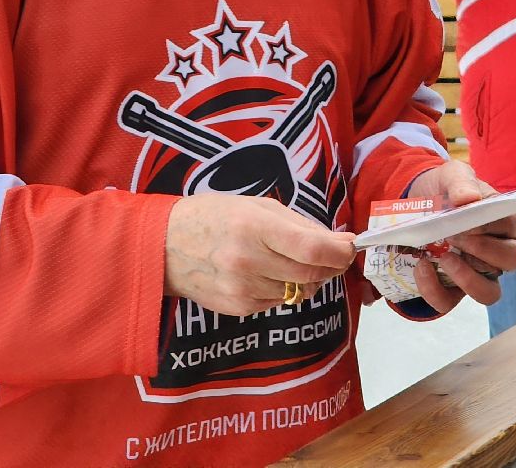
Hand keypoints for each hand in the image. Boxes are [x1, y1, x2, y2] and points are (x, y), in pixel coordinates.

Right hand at [164, 194, 356, 316]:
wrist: (165, 247)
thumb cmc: (214, 216)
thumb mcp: (256, 206)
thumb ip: (299, 225)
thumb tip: (339, 242)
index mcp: (255, 227)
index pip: (312, 249)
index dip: (340, 252)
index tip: (351, 247)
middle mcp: (250, 261)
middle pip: (312, 274)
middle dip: (330, 266)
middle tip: (332, 254)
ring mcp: (243, 289)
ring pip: (299, 292)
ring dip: (306, 278)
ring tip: (287, 260)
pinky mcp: (239, 309)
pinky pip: (278, 302)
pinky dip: (282, 289)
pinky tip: (264, 274)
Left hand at [403, 161, 515, 312]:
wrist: (419, 201)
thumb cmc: (446, 189)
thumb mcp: (452, 175)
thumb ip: (461, 182)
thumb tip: (468, 199)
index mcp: (505, 220)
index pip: (512, 224)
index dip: (492, 225)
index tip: (468, 219)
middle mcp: (498, 251)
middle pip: (512, 261)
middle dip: (484, 250)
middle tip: (456, 236)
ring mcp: (478, 273)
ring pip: (490, 293)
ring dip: (468, 279)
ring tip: (445, 258)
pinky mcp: (453, 289)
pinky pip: (449, 301)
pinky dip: (434, 289)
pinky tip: (421, 266)